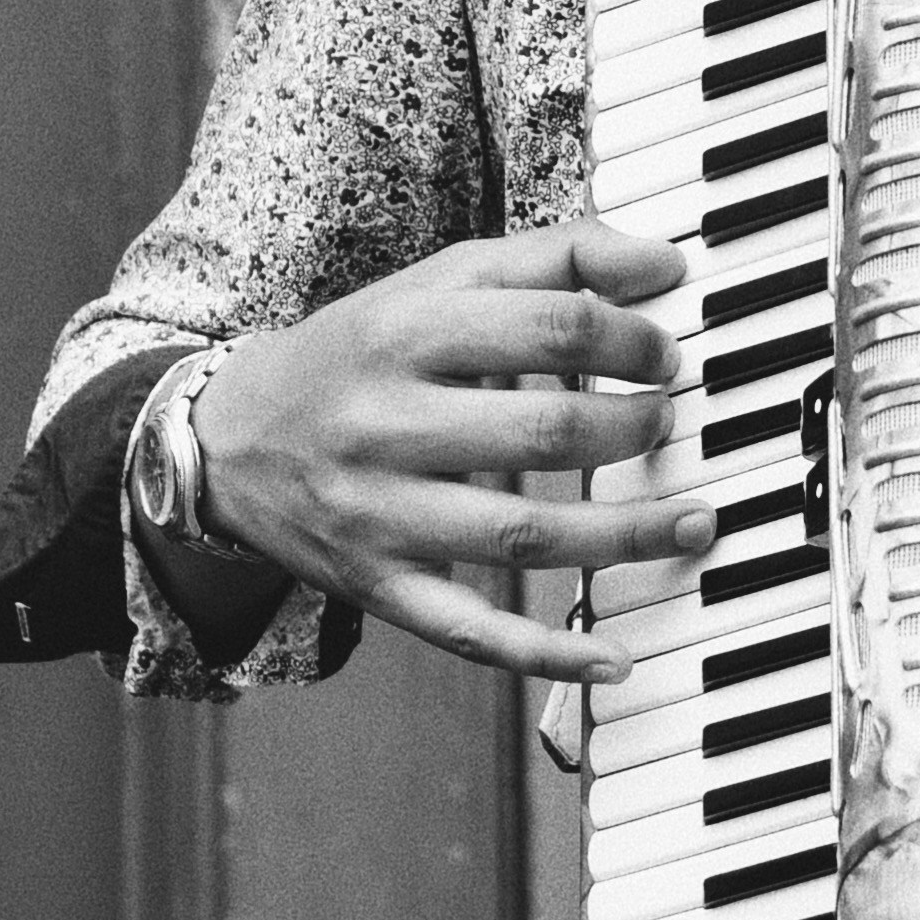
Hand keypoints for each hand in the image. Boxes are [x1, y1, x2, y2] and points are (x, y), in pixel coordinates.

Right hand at [192, 220, 709, 683]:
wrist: (226, 439)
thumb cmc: (359, 352)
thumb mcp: (437, 281)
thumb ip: (553, 259)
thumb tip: (664, 264)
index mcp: (407, 331)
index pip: (549, 327)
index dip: (631, 341)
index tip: (665, 354)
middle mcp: (386, 422)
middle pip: (542, 433)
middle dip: (633, 430)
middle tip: (669, 424)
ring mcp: (381, 514)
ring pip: (522, 537)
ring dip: (625, 537)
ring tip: (693, 522)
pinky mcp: (378, 586)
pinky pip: (471, 631)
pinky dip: (548, 656)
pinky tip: (615, 660)